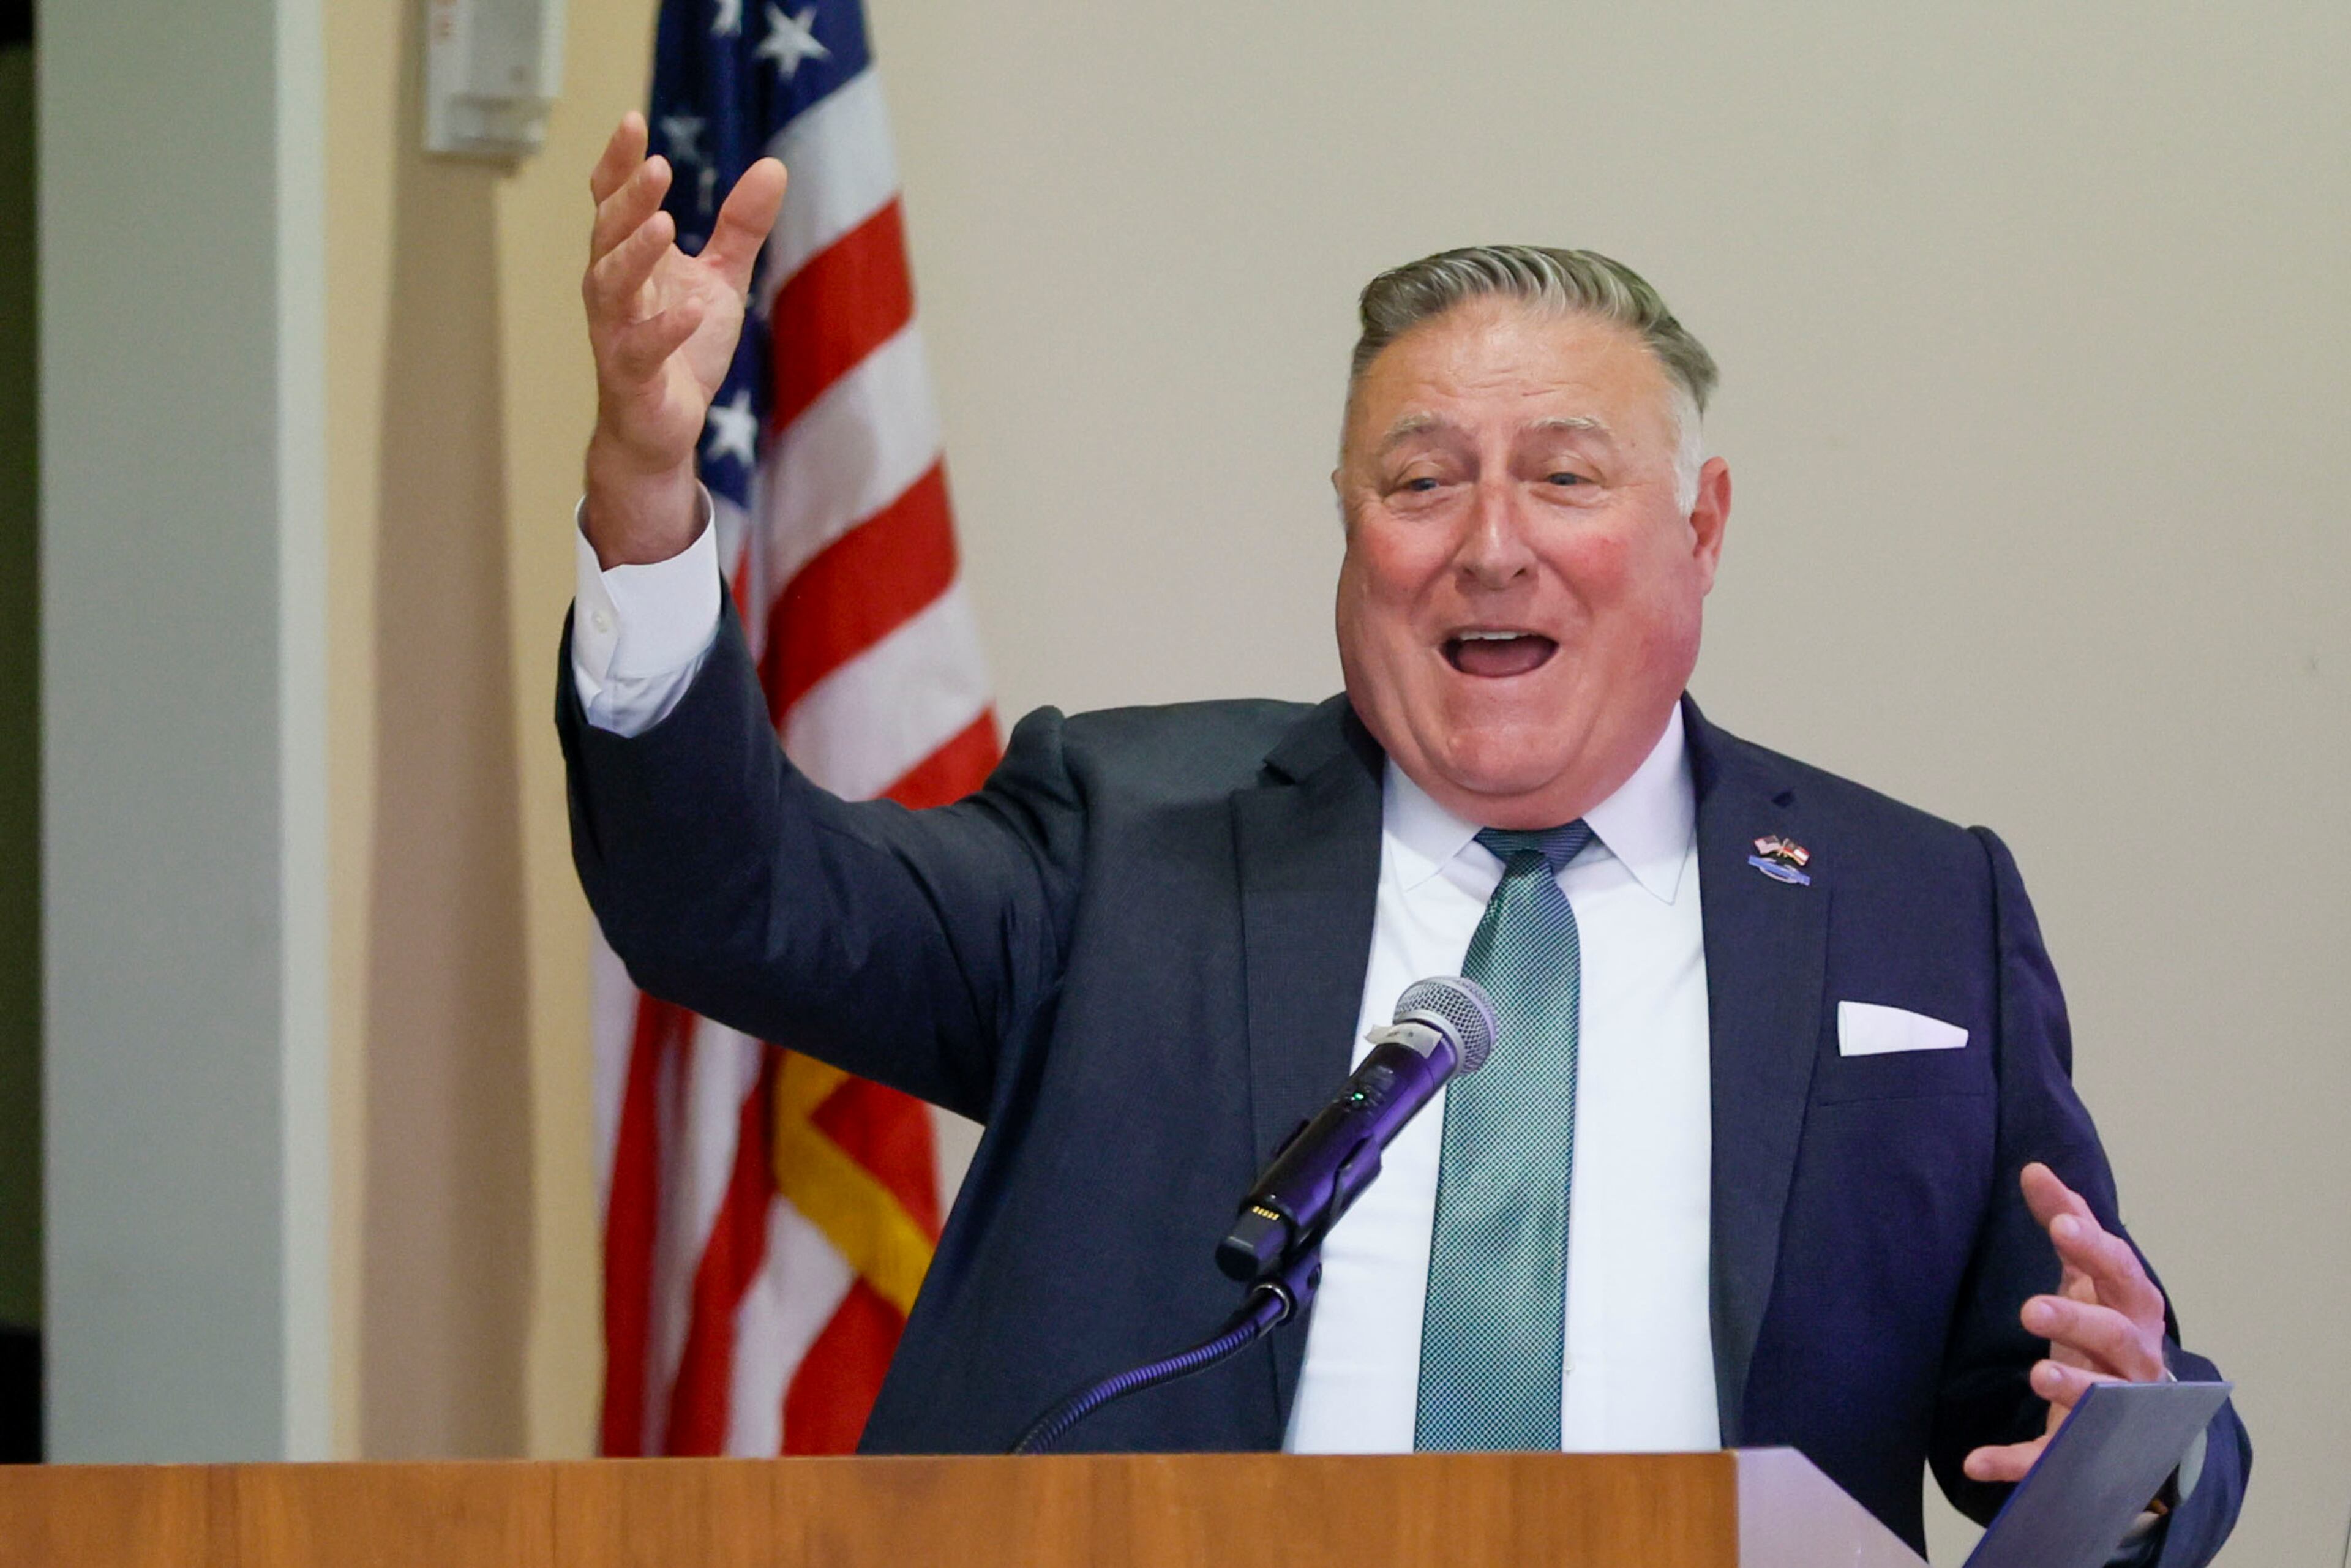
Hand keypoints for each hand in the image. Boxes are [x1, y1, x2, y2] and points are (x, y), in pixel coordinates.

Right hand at [580, 112, 786, 566]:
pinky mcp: (631, 378)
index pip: (613, 201)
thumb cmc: (682, 349)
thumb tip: (774, 165)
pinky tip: (693, 311)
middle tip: (656, 166)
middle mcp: (613, 290)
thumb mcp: (720, 279)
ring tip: (664, 224)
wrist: (665, 428)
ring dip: (634, 254)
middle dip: (628, 200)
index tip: (632, 121)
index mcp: (631, 259)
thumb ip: (741, 226)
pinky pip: (642, 351)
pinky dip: (666, 330)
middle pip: (608, 234)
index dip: (618, 163)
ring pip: (610, 286)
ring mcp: (616, 333)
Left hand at [1962, 1162, 2170, 1484]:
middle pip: (2116, 1338)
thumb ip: (2068, 1222)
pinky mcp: (2084, 1450)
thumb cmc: (2108, 1327)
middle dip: (2080, 1322)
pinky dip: (2016, 1462)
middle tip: (2031, 1309)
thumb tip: (2034, 1169)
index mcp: (2132, 1309)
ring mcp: (2116, 1408)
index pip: (2121, 1273)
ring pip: (2104, 1401)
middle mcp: (2133, 1359)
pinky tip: (1975, 1461)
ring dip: (2072, 1390)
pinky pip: (2054, 1458)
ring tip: (2038, 1375)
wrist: (2141, 1417)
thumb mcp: (2092, 1277)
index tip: (2061, 1226)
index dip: (2095, 1249)